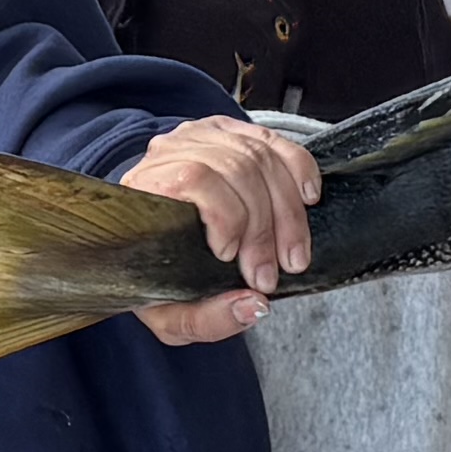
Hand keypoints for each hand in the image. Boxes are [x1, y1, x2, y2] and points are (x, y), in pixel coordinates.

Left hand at [122, 114, 317, 339]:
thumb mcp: (169, 315)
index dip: (226, 215)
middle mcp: (167, 155)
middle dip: (266, 228)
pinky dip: (298, 169)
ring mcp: (197, 138)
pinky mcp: (225, 131)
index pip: (193, 178)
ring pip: (259, 156)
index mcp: (144, 193)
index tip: (231, 256)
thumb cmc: (156, 279)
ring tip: (292, 253)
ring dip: (288, 211)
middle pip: (236, 170)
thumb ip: (206, 320)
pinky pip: (273, 140)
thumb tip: (256, 305)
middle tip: (272, 273)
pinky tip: (306, 199)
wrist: (145, 245)